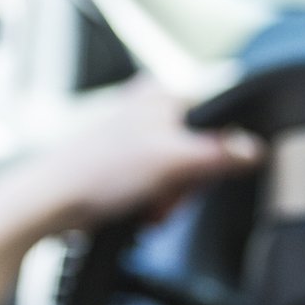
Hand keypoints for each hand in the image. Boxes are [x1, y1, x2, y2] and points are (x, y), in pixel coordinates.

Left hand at [25, 74, 263, 233]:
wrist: (52, 202)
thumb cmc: (97, 172)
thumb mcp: (171, 161)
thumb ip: (219, 154)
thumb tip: (252, 148)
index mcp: (160, 96)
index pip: (220, 124)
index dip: (214, 156)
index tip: (193, 170)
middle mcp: (148, 112)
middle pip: (202, 156)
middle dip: (185, 185)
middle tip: (162, 188)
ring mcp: (137, 141)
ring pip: (182, 179)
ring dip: (168, 200)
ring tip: (143, 200)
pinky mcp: (127, 168)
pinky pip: (160, 192)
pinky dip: (152, 205)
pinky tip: (136, 208)